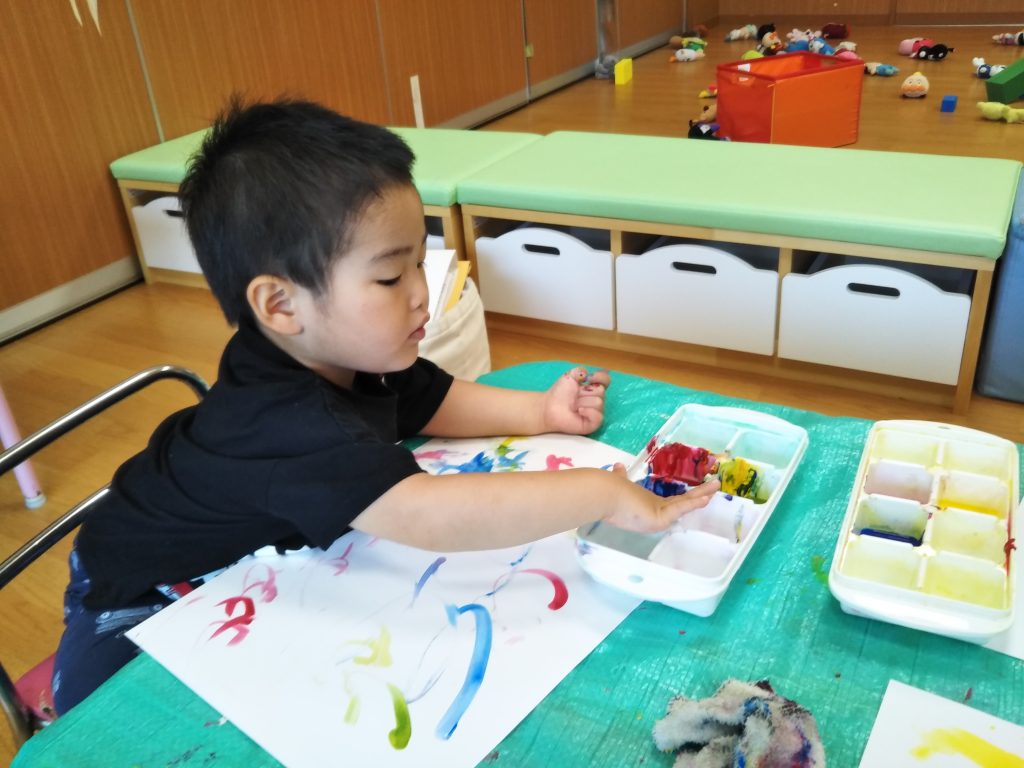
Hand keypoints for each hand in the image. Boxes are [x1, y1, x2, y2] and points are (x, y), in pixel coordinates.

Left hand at [541, 366, 610, 434]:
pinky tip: (579, 411)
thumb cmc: (560, 393)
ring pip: (598, 402)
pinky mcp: (593, 423)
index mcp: (593, 388)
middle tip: (574, 397)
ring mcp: (596, 412)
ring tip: (574, 406)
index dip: (601, 377)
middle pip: (601, 391)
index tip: (589, 378)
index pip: (606, 380)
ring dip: (583, 402)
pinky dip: (588, 412)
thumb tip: (589, 374)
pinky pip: (598, 416)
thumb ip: (581, 371)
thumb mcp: (569, 376)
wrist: (550, 406)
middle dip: (585, 392)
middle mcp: (596, 400)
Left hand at [603, 465, 719, 532]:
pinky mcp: (660, 518)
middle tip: (713, 489)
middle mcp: (655, 511)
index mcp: (648, 503)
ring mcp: (658, 516)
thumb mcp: (620, 481)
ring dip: (700, 496)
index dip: (684, 497)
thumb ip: (621, 476)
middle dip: (697, 496)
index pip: (670, 501)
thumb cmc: (611, 491)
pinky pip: (680, 507)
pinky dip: (693, 503)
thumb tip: (618, 466)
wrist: (604, 496)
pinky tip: (707, 497)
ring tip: (716, 489)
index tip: (696, 494)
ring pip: (684, 503)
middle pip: (681, 502)